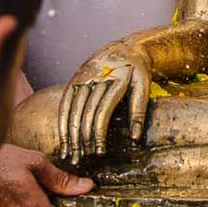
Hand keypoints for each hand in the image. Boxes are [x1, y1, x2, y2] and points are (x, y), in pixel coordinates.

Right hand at [58, 43, 153, 163]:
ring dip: (70, 133)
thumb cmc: (138, 72)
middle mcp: (97, 76)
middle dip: (83, 137)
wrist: (127, 48)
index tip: (99, 151)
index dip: (99, 132)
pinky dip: (63, 121)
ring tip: (71, 153)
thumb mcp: (144, 88)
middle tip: (82, 158)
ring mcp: (83, 75)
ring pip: (73, 108)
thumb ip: (139, 112)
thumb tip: (134, 138)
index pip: (103, 110)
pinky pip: (65, 101)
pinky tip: (63, 137)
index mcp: (116, 79)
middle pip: (86, 111)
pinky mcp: (75, 77)